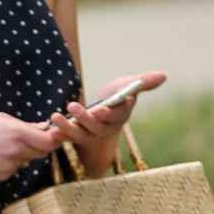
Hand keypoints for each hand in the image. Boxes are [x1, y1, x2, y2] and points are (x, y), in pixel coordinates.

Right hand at [0, 112, 64, 183]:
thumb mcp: (1, 119)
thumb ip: (25, 125)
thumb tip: (44, 126)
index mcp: (18, 133)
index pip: (49, 141)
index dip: (54, 139)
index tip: (53, 135)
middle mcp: (16, 151)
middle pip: (42, 152)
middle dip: (40, 146)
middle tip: (30, 138)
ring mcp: (10, 166)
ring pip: (27, 160)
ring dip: (23, 154)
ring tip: (2, 146)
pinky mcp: (4, 176)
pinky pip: (15, 168)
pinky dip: (10, 162)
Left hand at [46, 71, 166, 151]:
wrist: (100, 114)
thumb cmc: (116, 97)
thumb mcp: (129, 87)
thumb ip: (143, 82)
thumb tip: (164, 75)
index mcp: (120, 116)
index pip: (120, 114)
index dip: (117, 108)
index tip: (117, 100)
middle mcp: (106, 128)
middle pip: (98, 126)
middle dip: (87, 118)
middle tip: (75, 107)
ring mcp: (89, 134)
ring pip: (79, 133)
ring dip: (67, 126)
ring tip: (55, 116)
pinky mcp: (74, 137)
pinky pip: (66, 138)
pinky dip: (57, 134)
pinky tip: (48, 127)